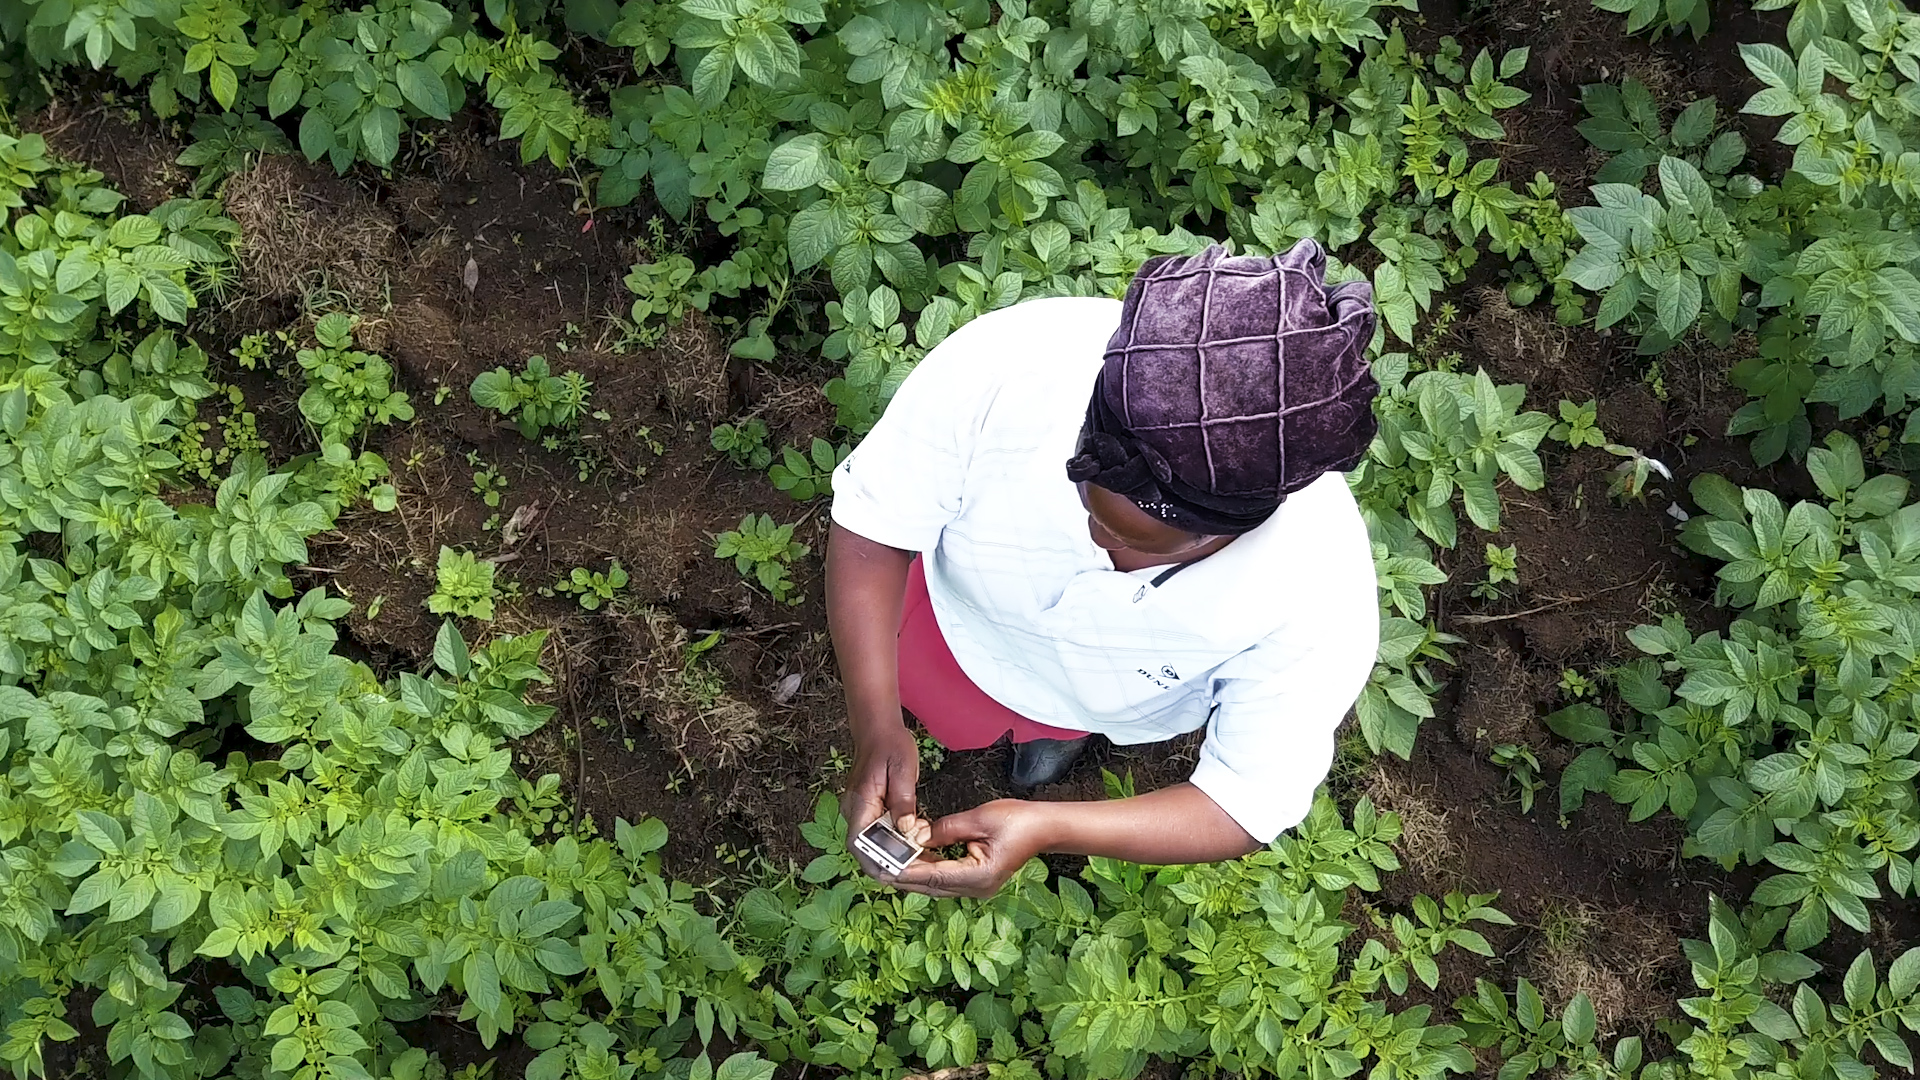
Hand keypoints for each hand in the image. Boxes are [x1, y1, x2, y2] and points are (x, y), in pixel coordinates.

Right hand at [841, 723, 920, 879]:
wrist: (878, 730)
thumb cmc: (890, 745)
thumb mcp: (903, 769)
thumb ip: (904, 801)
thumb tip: (905, 829)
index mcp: (860, 802)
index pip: (858, 842)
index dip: (875, 862)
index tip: (896, 873)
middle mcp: (854, 812)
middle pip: (866, 849)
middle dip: (890, 863)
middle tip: (919, 869)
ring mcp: (859, 813)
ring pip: (873, 844)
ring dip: (895, 854)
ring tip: (922, 857)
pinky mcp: (868, 812)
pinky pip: (879, 834)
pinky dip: (896, 842)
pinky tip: (917, 841)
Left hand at [890, 799, 1051, 898]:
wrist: (1045, 827)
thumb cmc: (1018, 820)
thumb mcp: (979, 818)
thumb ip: (945, 829)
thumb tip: (917, 835)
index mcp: (978, 876)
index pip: (932, 876)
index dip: (905, 872)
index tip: (882, 867)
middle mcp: (975, 888)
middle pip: (930, 886)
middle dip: (903, 875)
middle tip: (876, 865)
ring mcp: (976, 887)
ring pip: (935, 884)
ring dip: (913, 873)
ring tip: (887, 861)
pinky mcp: (976, 880)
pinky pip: (945, 878)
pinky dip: (927, 869)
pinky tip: (912, 858)